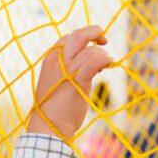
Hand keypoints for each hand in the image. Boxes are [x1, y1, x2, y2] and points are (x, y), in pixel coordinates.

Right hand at [27, 25, 112, 139]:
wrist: (48, 125)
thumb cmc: (53, 107)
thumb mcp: (55, 81)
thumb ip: (66, 69)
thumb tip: (88, 63)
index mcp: (50, 59)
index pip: (68, 38)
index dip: (83, 40)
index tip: (91, 51)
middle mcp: (57, 61)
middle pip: (78, 35)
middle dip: (95, 32)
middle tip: (104, 41)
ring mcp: (67, 70)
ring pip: (91, 49)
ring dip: (103, 55)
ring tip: (104, 67)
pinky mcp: (78, 80)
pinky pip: (95, 60)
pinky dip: (105, 60)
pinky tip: (109, 64)